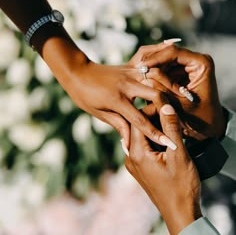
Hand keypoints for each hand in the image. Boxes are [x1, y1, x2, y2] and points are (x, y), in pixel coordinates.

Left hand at [58, 50, 175, 148]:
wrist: (78, 72)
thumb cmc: (85, 96)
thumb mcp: (100, 114)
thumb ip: (120, 125)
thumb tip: (130, 145)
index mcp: (116, 100)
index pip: (140, 120)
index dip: (156, 134)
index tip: (170, 144)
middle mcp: (126, 84)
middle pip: (155, 95)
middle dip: (170, 108)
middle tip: (184, 119)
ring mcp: (130, 73)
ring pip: (157, 79)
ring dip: (171, 89)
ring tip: (185, 99)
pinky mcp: (131, 66)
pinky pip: (151, 67)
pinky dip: (163, 69)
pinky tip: (175, 70)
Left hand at [125, 104, 201, 234]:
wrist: (180, 213)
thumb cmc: (180, 187)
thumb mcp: (178, 155)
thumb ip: (171, 130)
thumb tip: (166, 107)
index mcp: (136, 153)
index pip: (137, 121)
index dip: (150, 109)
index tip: (164, 105)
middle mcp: (130, 157)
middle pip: (136, 128)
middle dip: (151, 118)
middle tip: (167, 112)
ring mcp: (134, 164)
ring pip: (140, 137)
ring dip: (152, 128)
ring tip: (167, 123)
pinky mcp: (140, 168)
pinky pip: (142, 147)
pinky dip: (152, 139)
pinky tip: (164, 137)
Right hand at [135, 44, 226, 139]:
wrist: (208, 126)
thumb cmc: (198, 118)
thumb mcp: (179, 105)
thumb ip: (162, 90)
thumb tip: (145, 78)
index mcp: (201, 64)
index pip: (173, 52)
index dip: (155, 58)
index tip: (141, 66)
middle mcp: (195, 60)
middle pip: (166, 53)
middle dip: (151, 62)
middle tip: (135, 71)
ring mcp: (187, 65)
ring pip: (163, 60)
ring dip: (151, 68)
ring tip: (136, 75)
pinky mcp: (179, 71)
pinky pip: (163, 68)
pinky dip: (153, 74)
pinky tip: (142, 79)